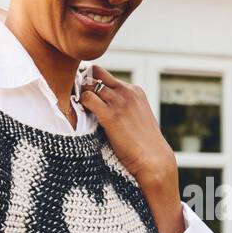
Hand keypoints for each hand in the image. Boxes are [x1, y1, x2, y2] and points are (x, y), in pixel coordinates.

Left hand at [77, 66, 177, 189]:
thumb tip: (111, 110)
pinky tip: (81, 114)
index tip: (87, 94)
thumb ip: (127, 107)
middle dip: (84, 80)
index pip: (108, 78)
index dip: (94, 84)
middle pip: (97, 73)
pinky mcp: (110, 115)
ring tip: (77, 107)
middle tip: (77, 95)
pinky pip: (87, 98)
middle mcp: (127, 91)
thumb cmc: (146, 144)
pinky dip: (80, 103)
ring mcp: (119, 102)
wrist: (154, 159)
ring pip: (89, 83)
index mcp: (135, 91)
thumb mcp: (140, 117)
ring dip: (80, 92)